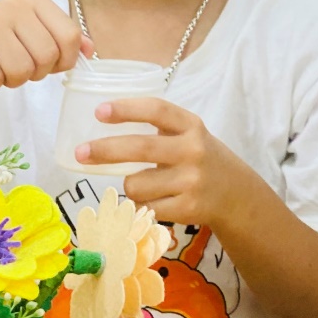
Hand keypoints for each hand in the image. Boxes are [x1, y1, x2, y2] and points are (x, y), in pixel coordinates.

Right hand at [0, 0, 86, 93]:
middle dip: (38, 72)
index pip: (69, 36)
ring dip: (15, 80)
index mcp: (35, 0)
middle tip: (23, 68)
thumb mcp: (35, 34)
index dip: (65, 60)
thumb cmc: (1, 44)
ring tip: (4, 68)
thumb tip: (90, 49)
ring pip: (21, 69)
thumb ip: (65, 40)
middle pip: (47, 55)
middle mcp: (12, 5)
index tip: (53, 64)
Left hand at [76, 98, 248, 224]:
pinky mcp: (187, 208)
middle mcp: (193, 150)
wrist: (237, 194)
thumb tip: (104, 127)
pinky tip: (156, 200)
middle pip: (141, 148)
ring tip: (146, 184)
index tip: (99, 112)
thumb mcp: (190, 135)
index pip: (157, 111)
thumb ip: (159, 129)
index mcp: (191, 126)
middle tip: (81, 152)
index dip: (126, 110)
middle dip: (105, 150)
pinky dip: (141, 205)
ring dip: (130, 185)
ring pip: (136, 184)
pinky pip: (145, 207)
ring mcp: (191, 181)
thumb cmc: (201, 159)